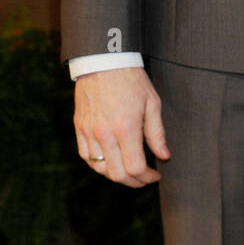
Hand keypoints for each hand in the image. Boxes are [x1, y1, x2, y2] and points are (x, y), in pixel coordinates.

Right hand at [74, 68, 169, 187]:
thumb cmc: (132, 80)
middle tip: (145, 178)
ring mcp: (89, 132)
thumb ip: (157, 133)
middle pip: (117, 174)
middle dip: (134, 182)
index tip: (156, 175)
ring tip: (129, 171)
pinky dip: (99, 165)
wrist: (104, 61)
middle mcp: (105, 134)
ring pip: (100, 169)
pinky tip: (111, 162)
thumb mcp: (152, 103)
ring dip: (116, 176)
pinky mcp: (79, 128)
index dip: (147, 177)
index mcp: (126, 128)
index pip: (135, 167)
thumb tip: (164, 157)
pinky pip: (86, 157)